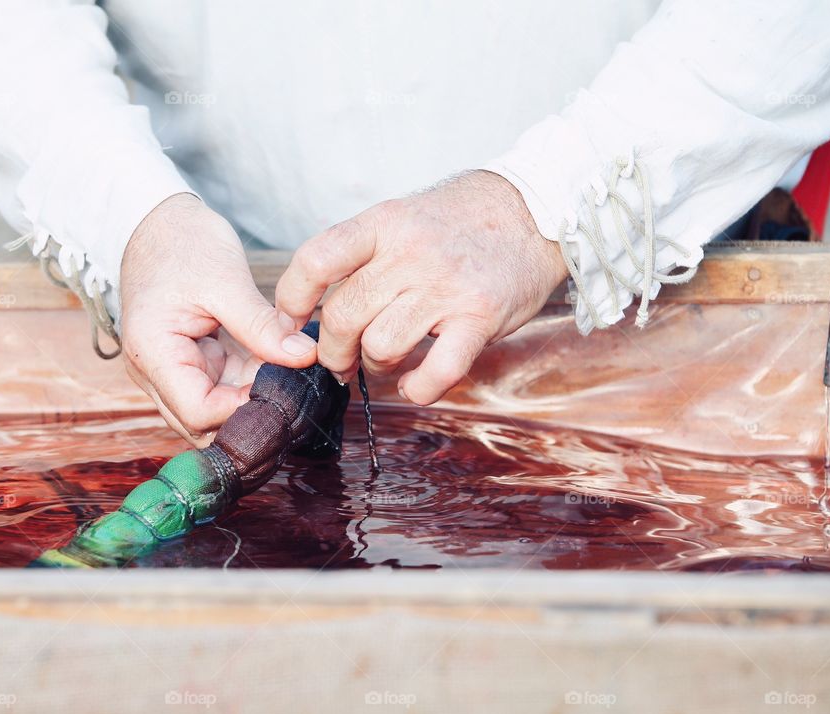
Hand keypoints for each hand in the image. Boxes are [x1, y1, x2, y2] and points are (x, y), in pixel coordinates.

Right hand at [120, 193, 317, 444]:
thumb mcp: (225, 281)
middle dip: (247, 410)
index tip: (281, 386)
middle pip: (203, 422)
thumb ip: (262, 325)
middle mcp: (154, 371)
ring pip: (214, 409)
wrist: (155, 221)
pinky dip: (248, 378)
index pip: (198, 412)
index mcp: (153, 353)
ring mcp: (171, 369)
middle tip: (289, 384)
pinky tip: (274, 357)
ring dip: (250, 395)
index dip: (242, 409)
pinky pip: (221, 386)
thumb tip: (304, 357)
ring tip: (284, 366)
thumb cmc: (182, 243)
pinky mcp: (190, 361)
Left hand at [275, 171, 567, 404]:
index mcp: (383, 224)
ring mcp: (446, 286)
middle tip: (342, 360)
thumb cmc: (462, 220)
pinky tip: (415, 383)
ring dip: (376, 366)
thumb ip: (364, 253)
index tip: (292, 321)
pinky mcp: (480, 317)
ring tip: (387, 361)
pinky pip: (437, 370)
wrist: (537, 209)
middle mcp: (409, 253)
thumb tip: (315, 304)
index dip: (292, 300)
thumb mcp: (404, 215)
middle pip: (342, 316)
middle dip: (333, 350)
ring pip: (380, 346)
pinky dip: (418, 388)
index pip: (316, 261)